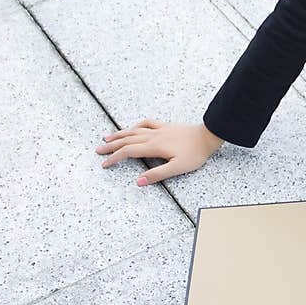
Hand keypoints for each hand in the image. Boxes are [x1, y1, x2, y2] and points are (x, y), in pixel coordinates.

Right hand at [94, 120, 223, 185]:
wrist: (207, 136)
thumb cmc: (195, 153)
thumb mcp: (178, 168)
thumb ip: (157, 174)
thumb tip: (138, 181)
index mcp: (154, 147)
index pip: (128, 152)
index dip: (115, 158)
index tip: (104, 164)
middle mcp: (153, 136)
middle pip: (127, 140)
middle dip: (111, 146)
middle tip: (98, 150)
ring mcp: (159, 129)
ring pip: (134, 130)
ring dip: (119, 134)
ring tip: (107, 137)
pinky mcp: (166, 126)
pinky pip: (147, 123)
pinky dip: (136, 126)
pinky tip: (133, 128)